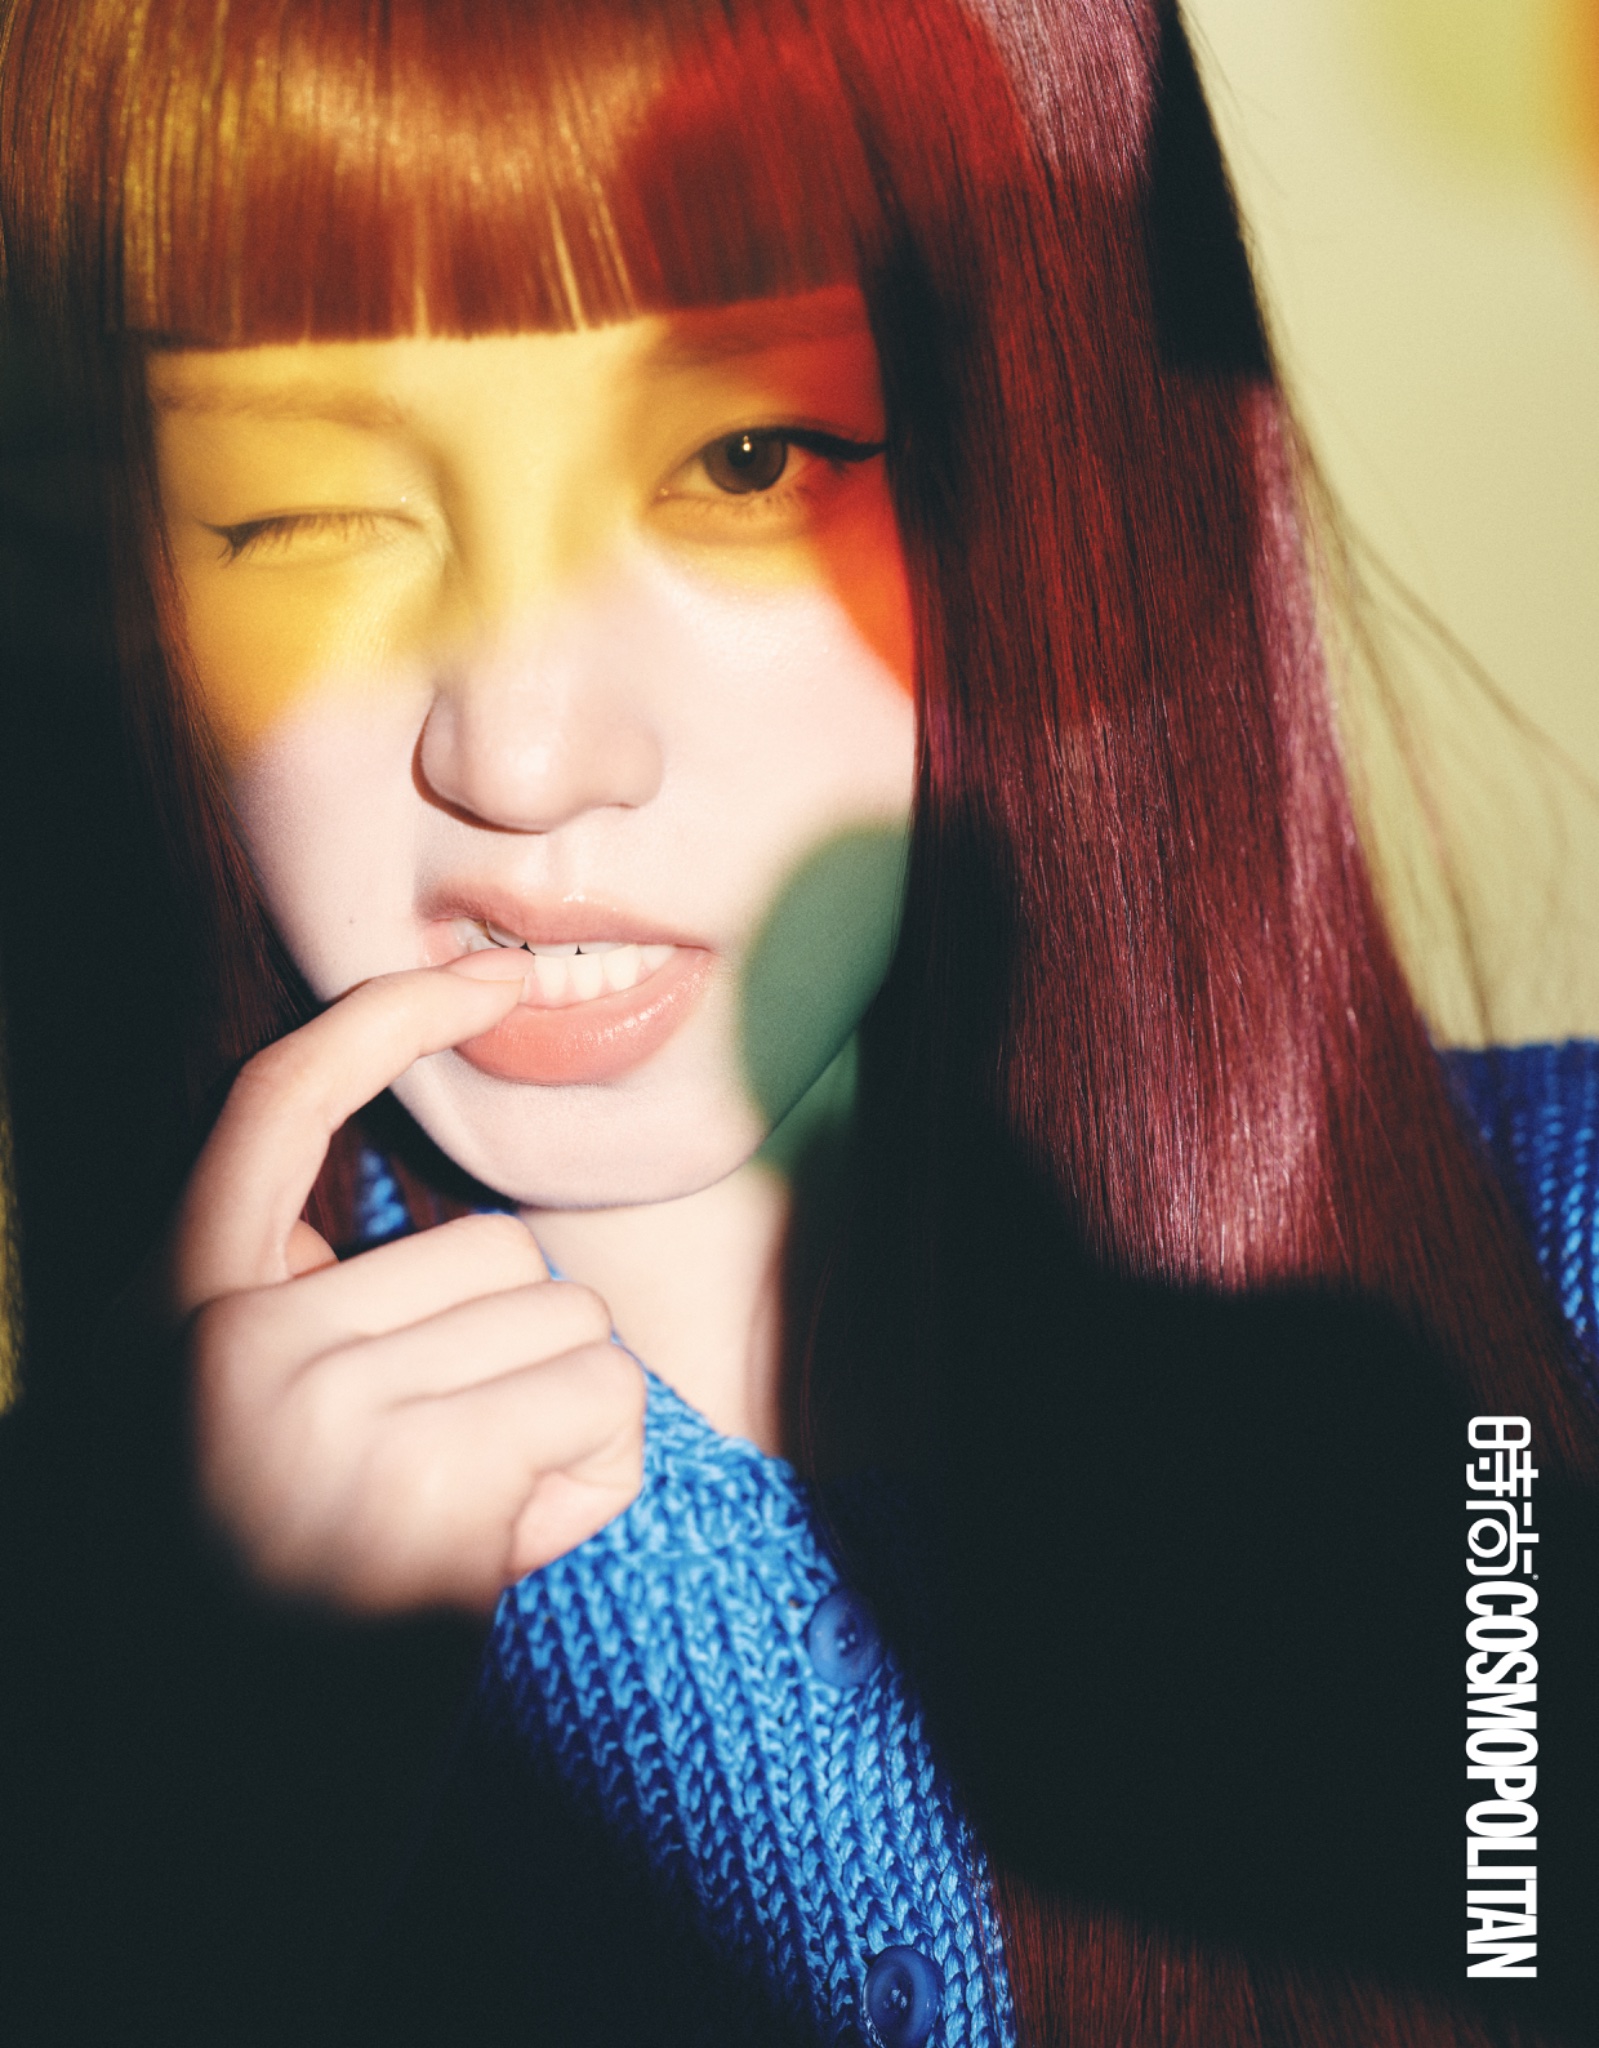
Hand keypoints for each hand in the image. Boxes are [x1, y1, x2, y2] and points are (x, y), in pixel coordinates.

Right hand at [169, 959, 645, 1612]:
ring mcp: (332, 1422)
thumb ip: (308, 1315)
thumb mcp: (242, 1421)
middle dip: (523, 1355)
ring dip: (566, 1425)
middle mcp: (242, 1348)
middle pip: (505, 1254)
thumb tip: (429, 1241)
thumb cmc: (263, 1592)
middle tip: (445, 1468)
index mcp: (180, 1315)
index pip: (274, 1106)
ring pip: (578, 1334)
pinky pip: (607, 1420)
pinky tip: (506, 1553)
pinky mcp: (432, 1501)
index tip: (484, 982)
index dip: (383, 1024)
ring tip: (470, 1513)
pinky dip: (593, 1487)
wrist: (218, 1804)